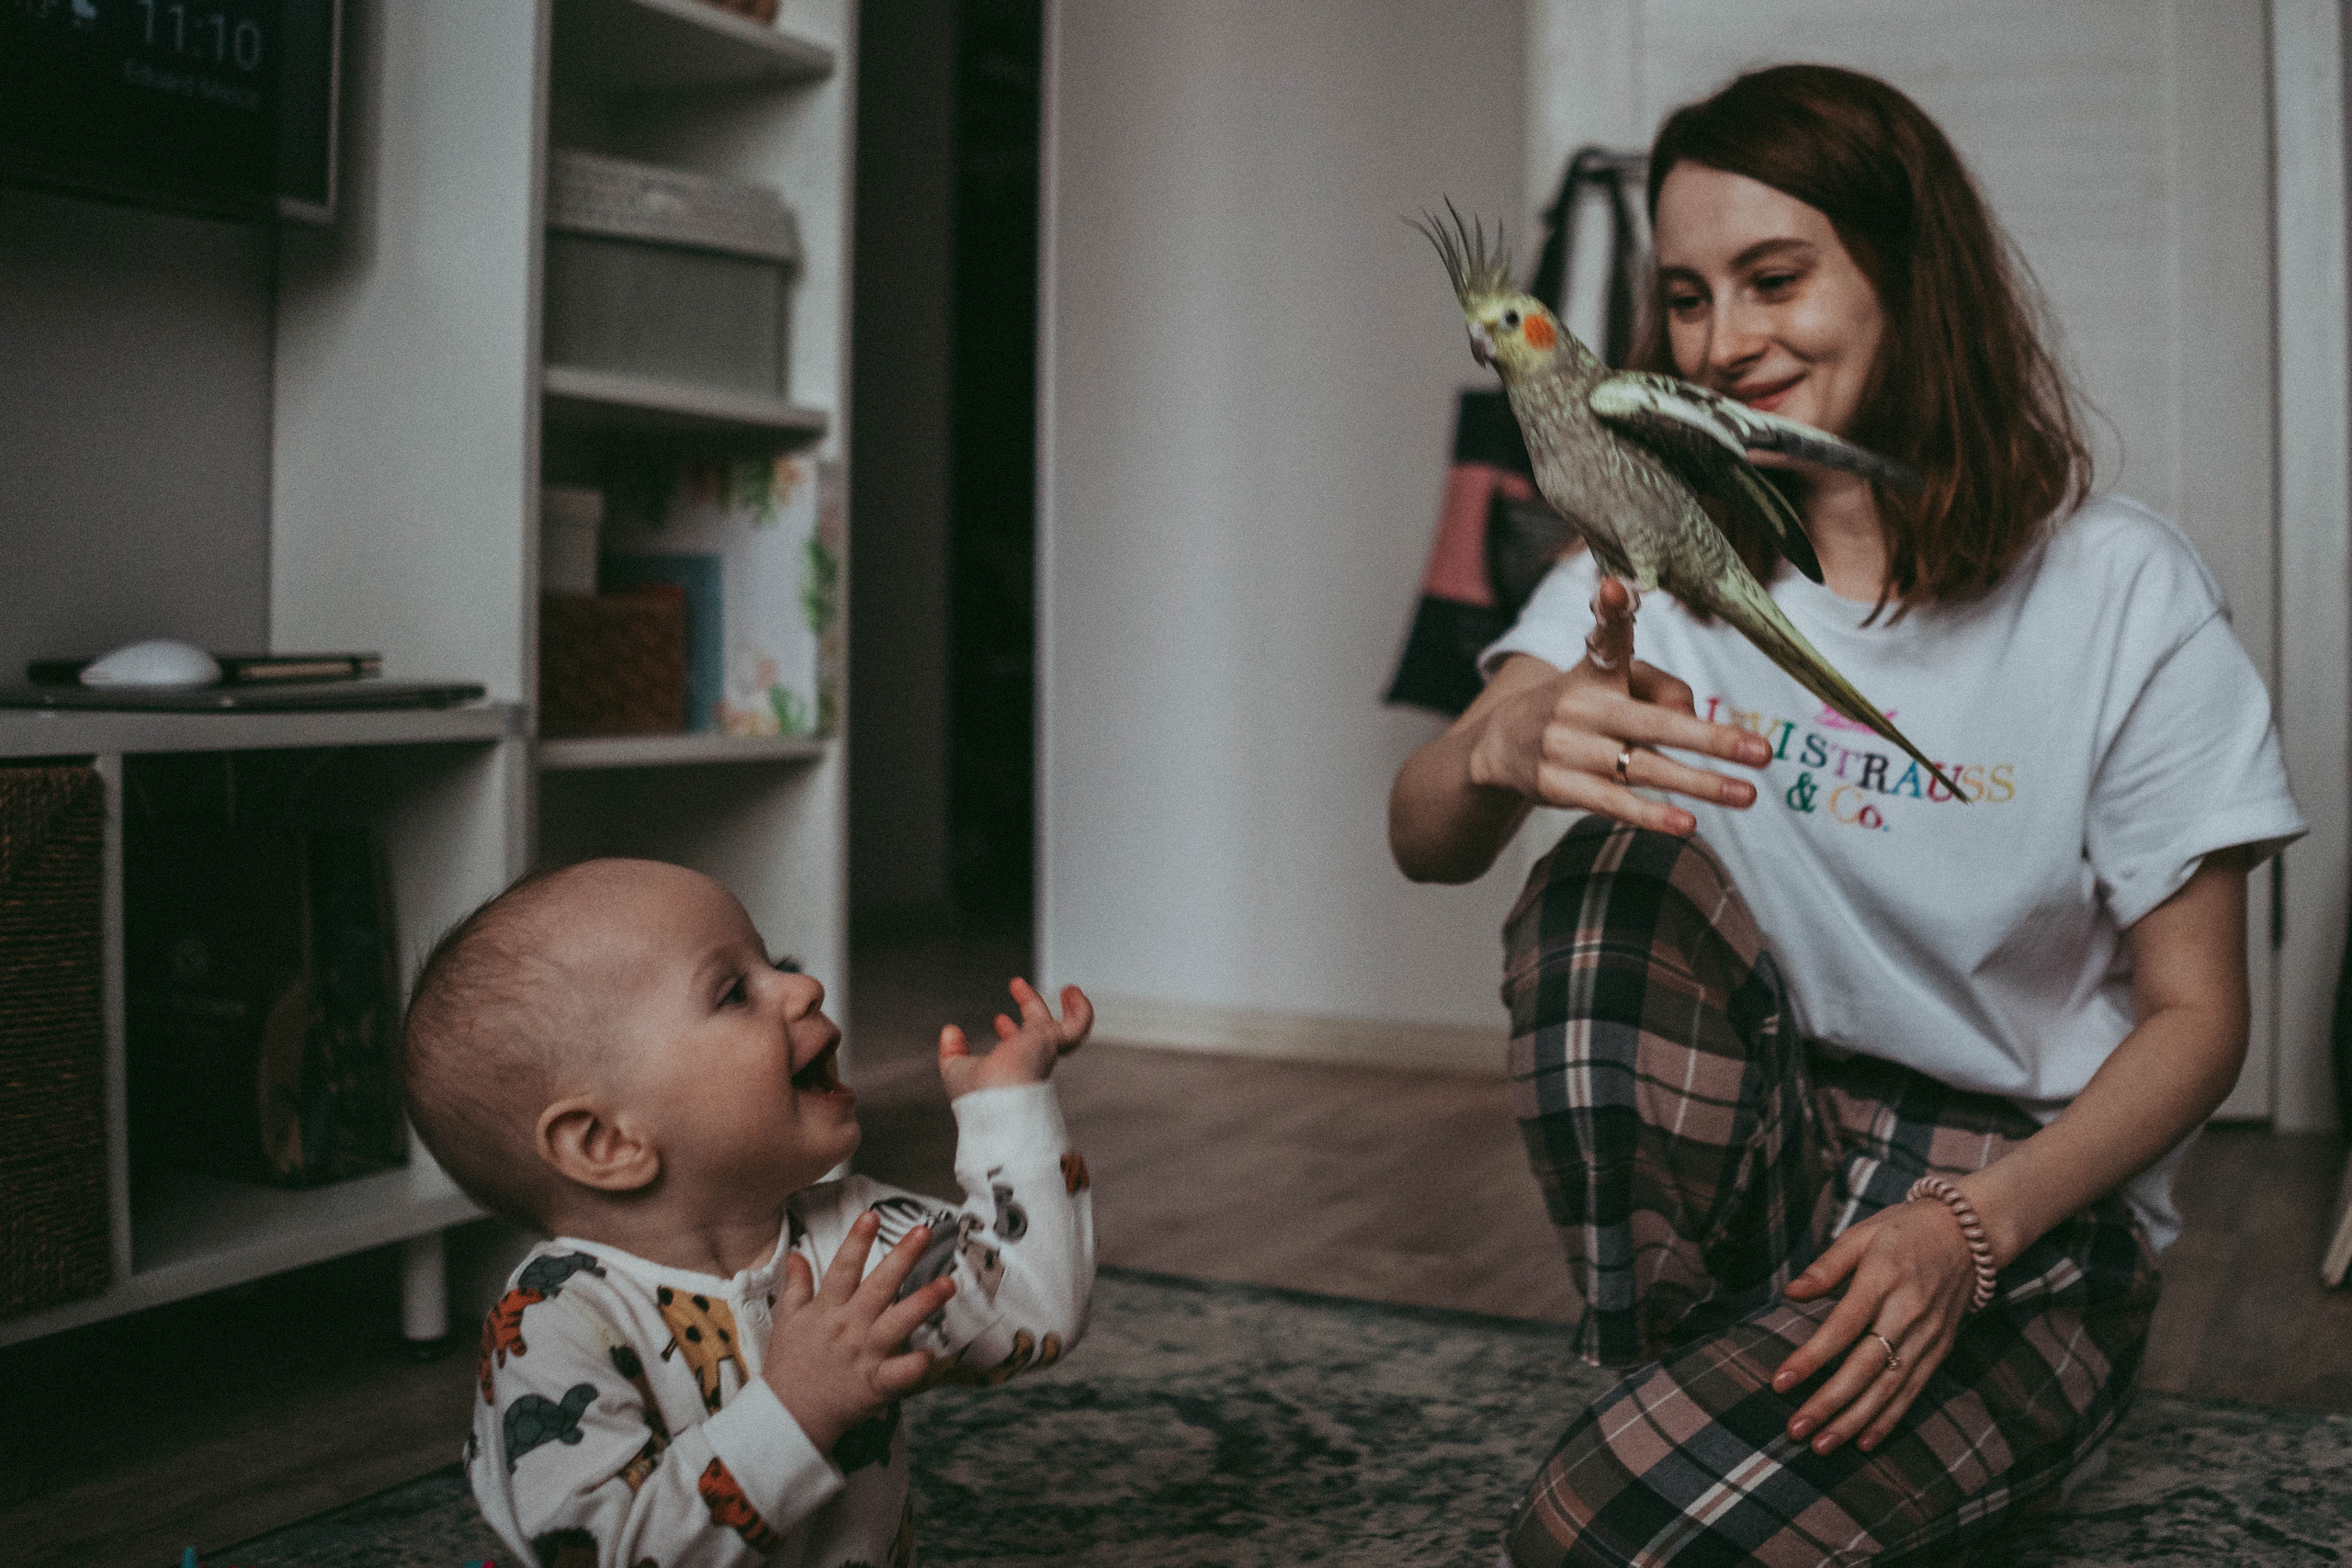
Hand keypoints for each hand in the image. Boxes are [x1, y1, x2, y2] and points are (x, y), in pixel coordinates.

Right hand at [763, 1211, 954, 1452]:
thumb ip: (796, 1286)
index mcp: (827, 1310)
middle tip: (924, 1232)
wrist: (786, 1418)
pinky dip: (914, 1366)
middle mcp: (847, 1328)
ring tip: (948, 1283)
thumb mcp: (786, 1321)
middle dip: (902, 1258)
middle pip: (878, 1287)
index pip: (843, 1268)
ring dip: (922, 1303)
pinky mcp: (874, 1385)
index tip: (871, 1215)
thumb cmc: (788, 1367)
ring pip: (896, 1324)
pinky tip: (933, 1354)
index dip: (857, 1242)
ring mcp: (863, 1356)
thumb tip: (797, 1254)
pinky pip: (898, 1375)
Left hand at [937, 978, 1093, 1097]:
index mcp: (1012, 1068)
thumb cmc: (978, 1097)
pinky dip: (1081, 1009)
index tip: (999, 1020)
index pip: (1015, 1047)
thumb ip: (952, 1050)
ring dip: (1068, 1009)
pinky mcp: (1054, 1040)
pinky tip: (1074, 992)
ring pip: (1066, 1029)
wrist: (996, 1104)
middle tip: (1017, 986)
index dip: (1009, 1031)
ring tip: (1068, 989)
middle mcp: (1031, 1060)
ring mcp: (1044, 1050)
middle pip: (1038, 1031)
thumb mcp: (956, 1068)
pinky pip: (1078, 1024)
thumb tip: (950, 1032)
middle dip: (1029, 1007)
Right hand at [1466, 576, 1770, 834]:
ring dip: (1698, 784)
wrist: (1501, 743)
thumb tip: (1695, 718)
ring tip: (1746, 795)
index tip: (1614, 587)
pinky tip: (1687, 825)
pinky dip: (1651, 815)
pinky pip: (1612, 802)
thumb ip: (1661, 688)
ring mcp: (1565, 747)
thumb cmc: (1582, 706)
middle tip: (1761, 751)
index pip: (1605, 636)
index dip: (1610, 610)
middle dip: (1709, 740)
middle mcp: (1579, 705)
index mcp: (1595, 669)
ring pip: (1642, 768)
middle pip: (1651, 722)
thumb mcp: (1615, 683)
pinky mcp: (1557, 785)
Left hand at [1771, 1194, 1980, 1454]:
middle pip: (1866, 1366)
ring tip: (1822, 1445)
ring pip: (1890, 1387)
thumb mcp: (1861, 1234)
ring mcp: (1929, 1335)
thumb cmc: (1903, 1230)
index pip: (1843, 1326)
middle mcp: (1909, 1312)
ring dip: (1855, 1420)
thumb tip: (1790, 1293)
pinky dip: (1890, 1419)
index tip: (1780, 1382)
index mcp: (1884, 1278)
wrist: (1969, 1233)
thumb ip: (1826, 1266)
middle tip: (1796, 1429)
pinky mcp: (1941, 1349)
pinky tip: (1864, 1441)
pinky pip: (1914, 1390)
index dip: (1812, 1357)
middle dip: (1830, 1402)